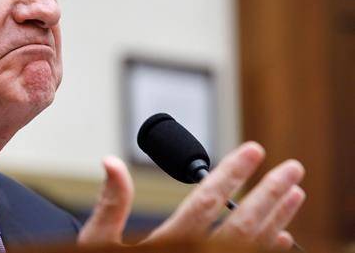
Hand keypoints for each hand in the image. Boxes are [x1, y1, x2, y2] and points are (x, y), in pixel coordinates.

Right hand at [77, 142, 305, 249]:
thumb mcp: (99, 243)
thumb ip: (111, 204)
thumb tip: (111, 162)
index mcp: (169, 245)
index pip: (207, 202)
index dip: (232, 173)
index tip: (253, 151)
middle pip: (242, 224)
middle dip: (270, 193)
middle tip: (292, 169)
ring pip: (253, 246)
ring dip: (278, 219)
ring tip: (296, 193)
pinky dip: (269, 252)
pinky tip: (283, 238)